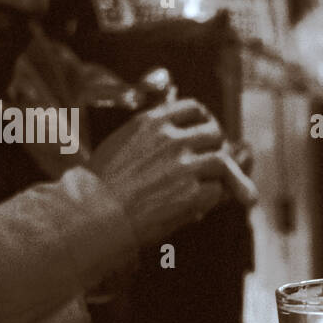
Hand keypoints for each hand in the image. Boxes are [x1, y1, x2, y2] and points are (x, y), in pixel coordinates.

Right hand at [88, 98, 226, 247]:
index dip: (205, 120)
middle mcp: (171, 139)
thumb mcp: (121, 143)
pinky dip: (213, 198)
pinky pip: (217, 191)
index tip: (207, 129)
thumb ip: (150, 135)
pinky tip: (200, 206)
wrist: (96, 214)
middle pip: (214, 133)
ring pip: (222, 161)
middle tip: (218, 162)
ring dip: (226, 175)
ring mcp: (184, 166)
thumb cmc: (101, 185)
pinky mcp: (192, 193)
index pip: (194, 108)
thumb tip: (177, 136)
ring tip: (223, 186)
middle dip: (218, 147)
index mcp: (152, 122)